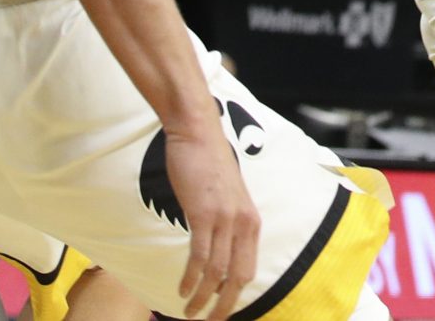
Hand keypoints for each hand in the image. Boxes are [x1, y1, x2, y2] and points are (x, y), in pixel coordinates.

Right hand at [165, 126, 259, 319]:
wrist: (197, 133)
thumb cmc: (208, 163)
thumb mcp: (228, 197)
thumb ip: (227, 222)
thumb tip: (216, 248)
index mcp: (251, 221)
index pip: (248, 269)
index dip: (235, 296)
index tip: (221, 312)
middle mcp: (244, 223)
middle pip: (238, 278)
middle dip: (223, 307)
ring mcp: (225, 219)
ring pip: (216, 272)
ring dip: (202, 298)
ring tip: (189, 313)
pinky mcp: (204, 213)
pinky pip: (199, 256)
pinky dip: (191, 278)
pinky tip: (183, 290)